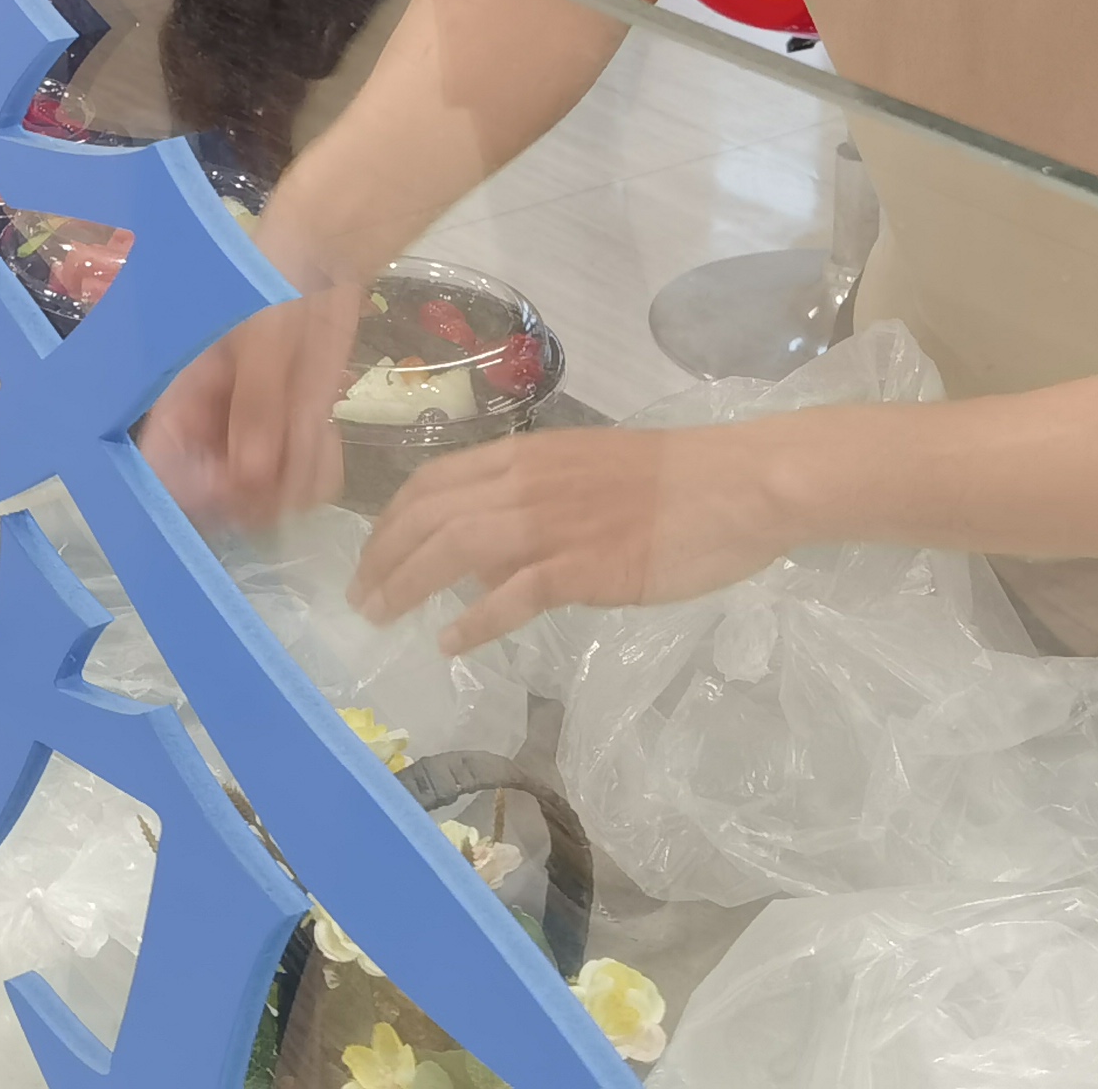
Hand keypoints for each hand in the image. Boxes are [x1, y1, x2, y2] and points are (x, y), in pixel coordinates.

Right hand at [142, 274, 361, 530]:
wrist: (318, 265)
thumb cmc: (271, 290)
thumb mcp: (261, 342)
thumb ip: (256, 405)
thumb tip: (251, 475)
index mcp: (181, 403)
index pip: (163, 471)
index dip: (195, 493)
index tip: (238, 482)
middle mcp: (211, 435)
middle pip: (218, 505)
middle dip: (259, 493)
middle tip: (290, 454)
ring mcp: (255, 444)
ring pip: (267, 506)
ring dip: (296, 480)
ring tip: (314, 432)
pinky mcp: (294, 443)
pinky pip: (303, 488)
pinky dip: (319, 472)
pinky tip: (326, 434)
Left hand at [350, 420, 809, 653]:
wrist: (737, 484)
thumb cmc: (671, 479)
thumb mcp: (583, 472)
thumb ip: (529, 503)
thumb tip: (482, 554)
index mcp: (525, 455)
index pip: (432, 482)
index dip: (390, 520)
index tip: (370, 555)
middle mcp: (526, 482)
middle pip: (429, 515)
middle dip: (383, 557)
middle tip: (360, 597)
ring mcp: (553, 523)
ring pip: (455, 548)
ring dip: (408, 584)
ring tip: (382, 617)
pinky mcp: (584, 567)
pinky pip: (512, 596)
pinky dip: (474, 620)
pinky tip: (451, 643)